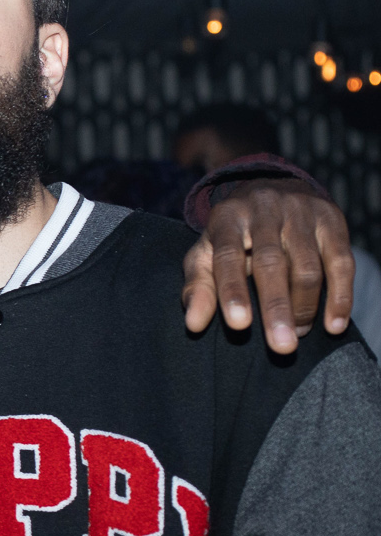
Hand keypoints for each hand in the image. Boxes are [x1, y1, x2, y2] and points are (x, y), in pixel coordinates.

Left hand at [182, 178, 354, 353]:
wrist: (273, 188)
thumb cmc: (233, 236)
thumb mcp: (206, 254)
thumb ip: (198, 287)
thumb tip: (193, 324)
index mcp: (227, 217)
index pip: (227, 256)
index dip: (232, 291)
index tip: (239, 325)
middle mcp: (264, 209)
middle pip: (271, 262)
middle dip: (276, 307)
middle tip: (282, 347)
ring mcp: (301, 212)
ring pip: (307, 265)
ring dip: (305, 306)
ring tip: (298, 334)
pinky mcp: (332, 220)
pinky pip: (341, 262)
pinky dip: (340, 296)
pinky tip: (334, 325)